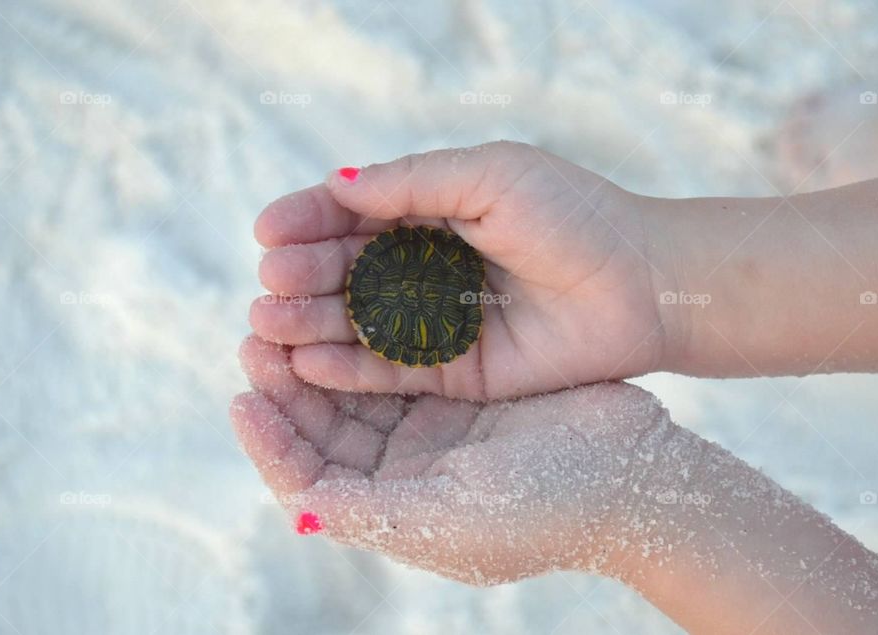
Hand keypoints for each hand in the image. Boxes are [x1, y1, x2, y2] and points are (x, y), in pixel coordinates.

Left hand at [230, 335, 670, 584]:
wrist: (634, 476)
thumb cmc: (546, 509)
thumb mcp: (451, 519)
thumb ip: (372, 513)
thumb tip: (298, 505)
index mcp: (395, 512)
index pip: (311, 478)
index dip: (272, 441)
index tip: (243, 398)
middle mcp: (406, 473)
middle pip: (327, 425)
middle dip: (288, 383)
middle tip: (257, 332)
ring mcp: (435, 430)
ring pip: (357, 385)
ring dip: (322, 349)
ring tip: (290, 309)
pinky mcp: (462, 390)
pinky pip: (400, 356)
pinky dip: (371, 332)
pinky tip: (352, 299)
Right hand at [249, 141, 668, 398]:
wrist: (642, 285)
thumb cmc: (573, 217)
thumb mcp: (490, 176)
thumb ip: (414, 181)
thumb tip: (336, 185)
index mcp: (434, 210)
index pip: (354, 215)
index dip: (307, 220)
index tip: (266, 230)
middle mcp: (427, 266)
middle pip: (346, 271)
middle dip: (302, 276)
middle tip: (269, 283)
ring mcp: (437, 321)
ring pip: (358, 323)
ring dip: (310, 324)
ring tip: (268, 323)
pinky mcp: (453, 371)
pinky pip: (390, 370)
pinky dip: (348, 368)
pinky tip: (307, 362)